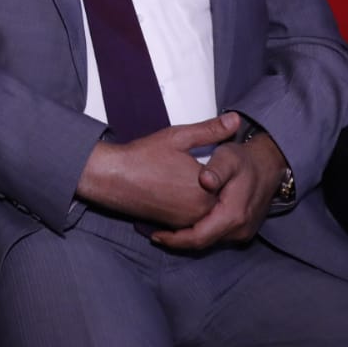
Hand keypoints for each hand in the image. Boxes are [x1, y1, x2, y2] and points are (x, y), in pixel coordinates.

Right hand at [76, 113, 242, 227]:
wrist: (111, 177)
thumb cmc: (142, 157)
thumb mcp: (178, 137)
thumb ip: (210, 130)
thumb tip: (236, 120)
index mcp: (206, 188)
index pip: (228, 181)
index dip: (223, 169)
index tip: (213, 160)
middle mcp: (200, 210)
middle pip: (220, 198)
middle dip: (216, 186)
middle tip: (196, 172)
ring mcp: (186, 221)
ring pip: (208, 212)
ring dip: (204, 200)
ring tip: (186, 182)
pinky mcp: (174, 227)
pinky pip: (193, 221)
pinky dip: (190, 209)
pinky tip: (178, 193)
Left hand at [153, 126, 286, 249]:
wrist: (268, 164)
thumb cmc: (243, 159)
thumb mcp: (227, 157)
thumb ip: (216, 169)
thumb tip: (204, 180)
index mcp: (234, 215)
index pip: (199, 237)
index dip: (175, 239)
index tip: (154, 235)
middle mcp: (240, 229)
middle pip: (203, 243)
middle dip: (178, 241)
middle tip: (155, 235)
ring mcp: (243, 232)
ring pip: (209, 241)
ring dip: (188, 238)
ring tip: (166, 230)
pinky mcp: (243, 230)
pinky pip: (217, 236)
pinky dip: (200, 233)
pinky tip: (184, 225)